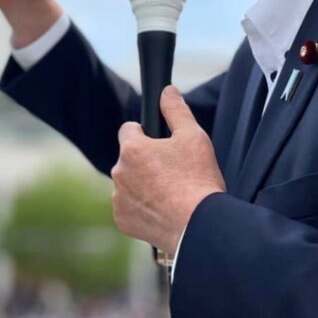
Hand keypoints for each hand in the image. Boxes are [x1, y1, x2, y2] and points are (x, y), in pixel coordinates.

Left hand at [112, 85, 225, 252]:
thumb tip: (167, 91)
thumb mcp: (193, 137)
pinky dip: (142, 208)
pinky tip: (162, 210)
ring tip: (170, 193)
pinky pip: (129, 207)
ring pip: (128, 183)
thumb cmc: (197, 180)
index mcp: (132, 149)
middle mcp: (119, 172)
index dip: (145, 134)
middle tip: (172, 172)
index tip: (160, 144)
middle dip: (146, 162)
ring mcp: (118, 198)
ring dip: (142, 185)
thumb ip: (176, 110)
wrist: (199, 226)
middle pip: (129, 158)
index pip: (129, 130)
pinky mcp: (122, 220)